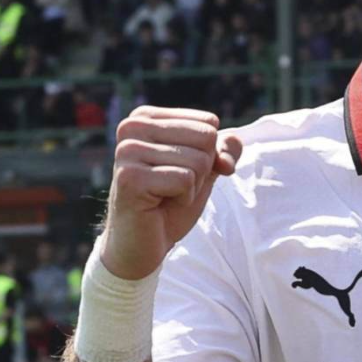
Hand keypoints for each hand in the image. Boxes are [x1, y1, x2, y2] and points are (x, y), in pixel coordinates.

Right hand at [102, 106, 243, 280]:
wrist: (142, 244)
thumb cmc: (169, 202)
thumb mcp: (203, 170)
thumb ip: (223, 150)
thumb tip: (234, 142)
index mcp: (146, 117)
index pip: (208, 122)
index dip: (207, 153)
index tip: (180, 170)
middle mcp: (132, 127)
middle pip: (206, 138)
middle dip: (201, 170)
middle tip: (173, 186)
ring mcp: (127, 151)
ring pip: (198, 161)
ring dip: (192, 186)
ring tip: (165, 195)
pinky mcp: (130, 178)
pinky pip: (185, 179)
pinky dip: (183, 198)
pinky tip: (160, 204)